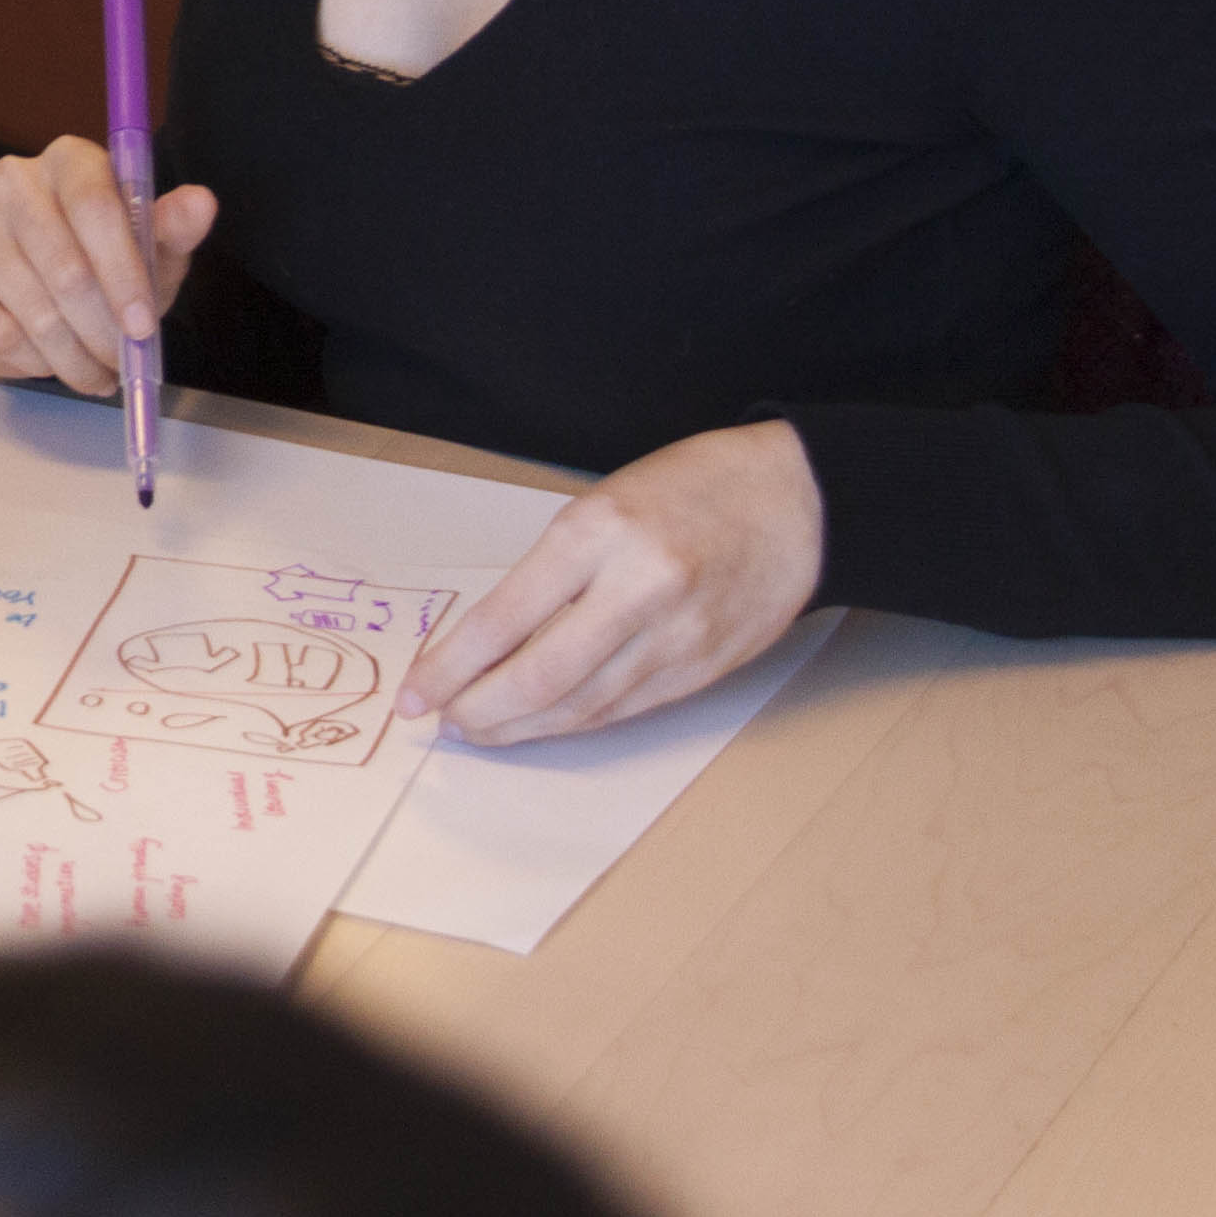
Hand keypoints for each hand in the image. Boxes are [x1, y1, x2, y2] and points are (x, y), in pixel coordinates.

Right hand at [0, 137, 217, 397]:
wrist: (47, 293)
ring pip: (29, 308)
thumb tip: (201, 202)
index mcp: (69, 161)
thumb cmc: (109, 264)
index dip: (122, 271)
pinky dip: (26, 360)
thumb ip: (172, 228)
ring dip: (70, 356)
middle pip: (63, 264)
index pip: (95, 206)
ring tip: (93, 373)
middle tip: (121, 365)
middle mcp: (11, 181)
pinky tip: (44, 360)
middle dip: (101, 330)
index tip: (143, 326)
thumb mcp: (152, 251)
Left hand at [400, 422, 823, 745]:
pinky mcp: (704, 669)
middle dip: (479, 709)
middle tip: (443, 721)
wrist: (800, 501)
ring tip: (480, 728)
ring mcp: (678, 636)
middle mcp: (638, 588)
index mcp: (598, 532)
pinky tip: (541, 725)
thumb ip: (551, 570)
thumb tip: (487, 641)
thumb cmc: (691, 489)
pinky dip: (573, 723)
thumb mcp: (602, 504)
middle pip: (540, 676)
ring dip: (521, 726)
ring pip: (582, 706)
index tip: (415, 692)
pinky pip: (624, 710)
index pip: (503, 618)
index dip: (450, 666)